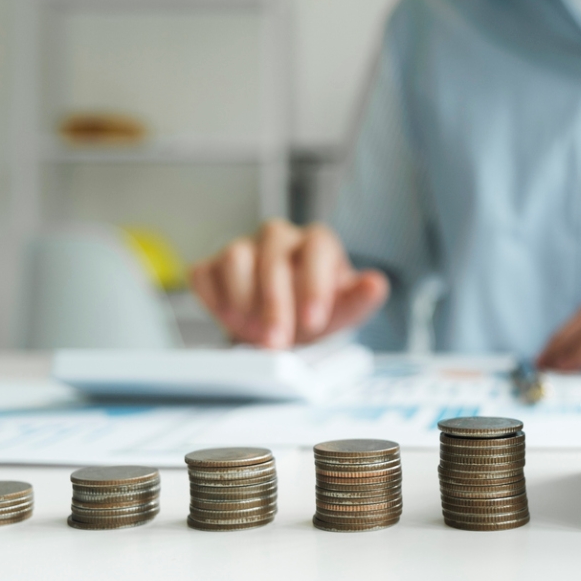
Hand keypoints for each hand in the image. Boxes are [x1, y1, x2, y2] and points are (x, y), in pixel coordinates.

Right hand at [190, 219, 389, 348]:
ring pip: (235, 257)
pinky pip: (204, 273)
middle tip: (276, 341)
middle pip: (273, 256)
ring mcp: (244, 248)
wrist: (285, 323)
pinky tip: (228, 319)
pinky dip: (212, 299)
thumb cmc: (317, 311)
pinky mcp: (213, 266)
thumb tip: (376, 284)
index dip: (313, 286)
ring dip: (241, 300)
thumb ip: (361, 298)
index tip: (313, 321)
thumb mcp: (344, 310)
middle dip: (274, 304)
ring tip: (251, 331)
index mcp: (317, 242)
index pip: (317, 248)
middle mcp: (279, 238)